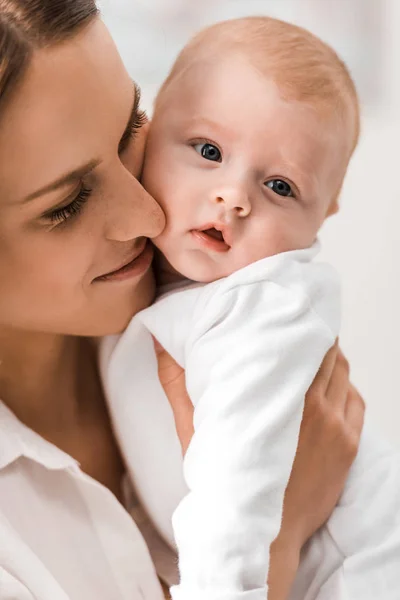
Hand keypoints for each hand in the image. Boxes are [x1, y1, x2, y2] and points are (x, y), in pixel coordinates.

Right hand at [155, 339, 364, 598]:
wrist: (263, 529)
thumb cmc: (229, 480)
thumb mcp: (195, 428)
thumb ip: (177, 381)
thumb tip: (162, 343)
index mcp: (278, 394)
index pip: (301, 341)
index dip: (297, 324)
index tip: (288, 315)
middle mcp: (314, 405)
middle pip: (327, 351)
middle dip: (314, 338)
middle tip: (300, 331)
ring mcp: (336, 425)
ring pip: (344, 372)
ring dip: (331, 360)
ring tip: (313, 357)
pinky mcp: (349, 444)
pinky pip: (356, 400)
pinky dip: (346, 387)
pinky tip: (330, 388)